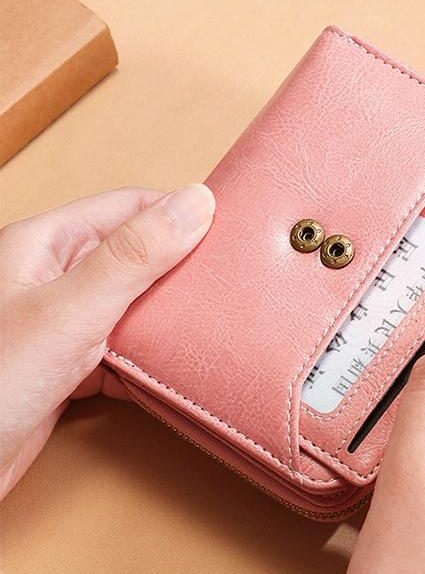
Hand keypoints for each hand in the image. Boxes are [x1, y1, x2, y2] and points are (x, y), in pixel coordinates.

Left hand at [0, 184, 214, 498]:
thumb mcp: (71, 310)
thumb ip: (134, 256)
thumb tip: (195, 202)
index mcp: (46, 246)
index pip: (128, 208)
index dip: (179, 213)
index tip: (230, 229)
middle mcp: (54, 281)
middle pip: (135, 258)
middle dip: (181, 270)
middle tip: (229, 281)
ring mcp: (62, 326)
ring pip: (133, 308)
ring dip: (169, 319)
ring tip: (213, 323)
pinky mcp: (69, 368)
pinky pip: (124, 354)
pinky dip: (150, 362)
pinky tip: (173, 370)